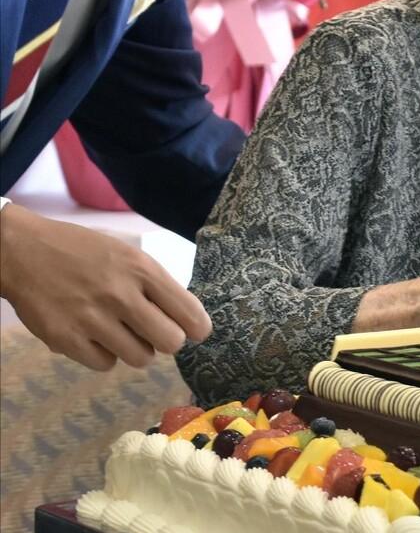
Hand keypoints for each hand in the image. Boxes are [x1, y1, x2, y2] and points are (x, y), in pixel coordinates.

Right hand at [0, 204, 210, 369]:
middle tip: (156, 333)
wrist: (24, 251)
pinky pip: (105, 364)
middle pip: (171, 341)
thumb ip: (155, 284)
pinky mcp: (66, 339)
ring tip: (123, 333)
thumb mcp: (127, 255)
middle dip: (168, 341)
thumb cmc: (82, 252)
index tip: (197, 331)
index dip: (198, 327)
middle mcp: (121, 295)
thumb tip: (187, 317)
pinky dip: (105, 355)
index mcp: (141, 269)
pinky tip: (96, 337)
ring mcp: (92, 319)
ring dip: (137, 350)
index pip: (188, 311)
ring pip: (140, 358)